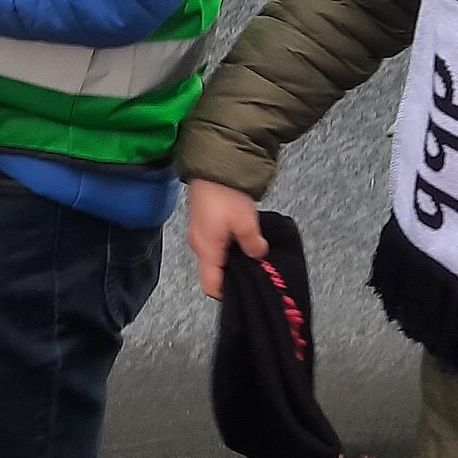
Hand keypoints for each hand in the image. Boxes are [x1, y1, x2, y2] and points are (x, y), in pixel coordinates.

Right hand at [184, 179, 271, 300]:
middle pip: (213, 271)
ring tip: (252, 254)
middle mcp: (199, 244)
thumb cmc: (225, 194)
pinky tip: (243, 239)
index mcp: (206, 249)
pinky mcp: (203, 221)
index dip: (228, 293)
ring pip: (215, 257)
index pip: (212, 285)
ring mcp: (199, 232)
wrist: (212, 164)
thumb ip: (253, 245)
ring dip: (232, 258)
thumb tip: (258, 254)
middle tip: (256, 271)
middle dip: (233, 274)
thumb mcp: (246, 223)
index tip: (247, 290)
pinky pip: (215, 243)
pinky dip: (228, 246)